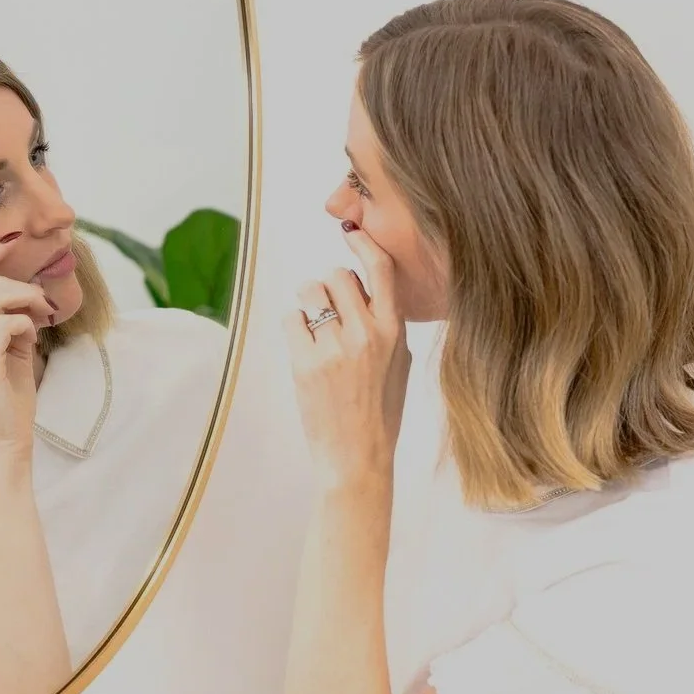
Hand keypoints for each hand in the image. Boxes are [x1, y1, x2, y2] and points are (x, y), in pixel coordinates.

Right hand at [0, 235, 57, 476]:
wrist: (4, 443)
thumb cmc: (8, 401)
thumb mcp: (12, 354)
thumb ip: (14, 325)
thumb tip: (32, 301)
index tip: (9, 241)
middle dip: (19, 282)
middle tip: (42, 300)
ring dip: (27, 300)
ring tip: (41, 317)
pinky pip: (8, 323)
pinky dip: (28, 324)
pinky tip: (34, 339)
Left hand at [283, 225, 411, 490]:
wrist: (358, 458)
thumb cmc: (381, 413)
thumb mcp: (400, 365)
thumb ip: (387, 326)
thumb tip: (366, 293)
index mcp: (393, 331)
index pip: (380, 270)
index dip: (363, 245)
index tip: (351, 235)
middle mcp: (365, 334)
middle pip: (337, 276)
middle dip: (330, 287)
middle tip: (330, 310)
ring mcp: (334, 348)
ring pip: (310, 292)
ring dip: (309, 303)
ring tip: (315, 327)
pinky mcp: (306, 363)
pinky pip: (292, 319)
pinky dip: (295, 327)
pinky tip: (305, 347)